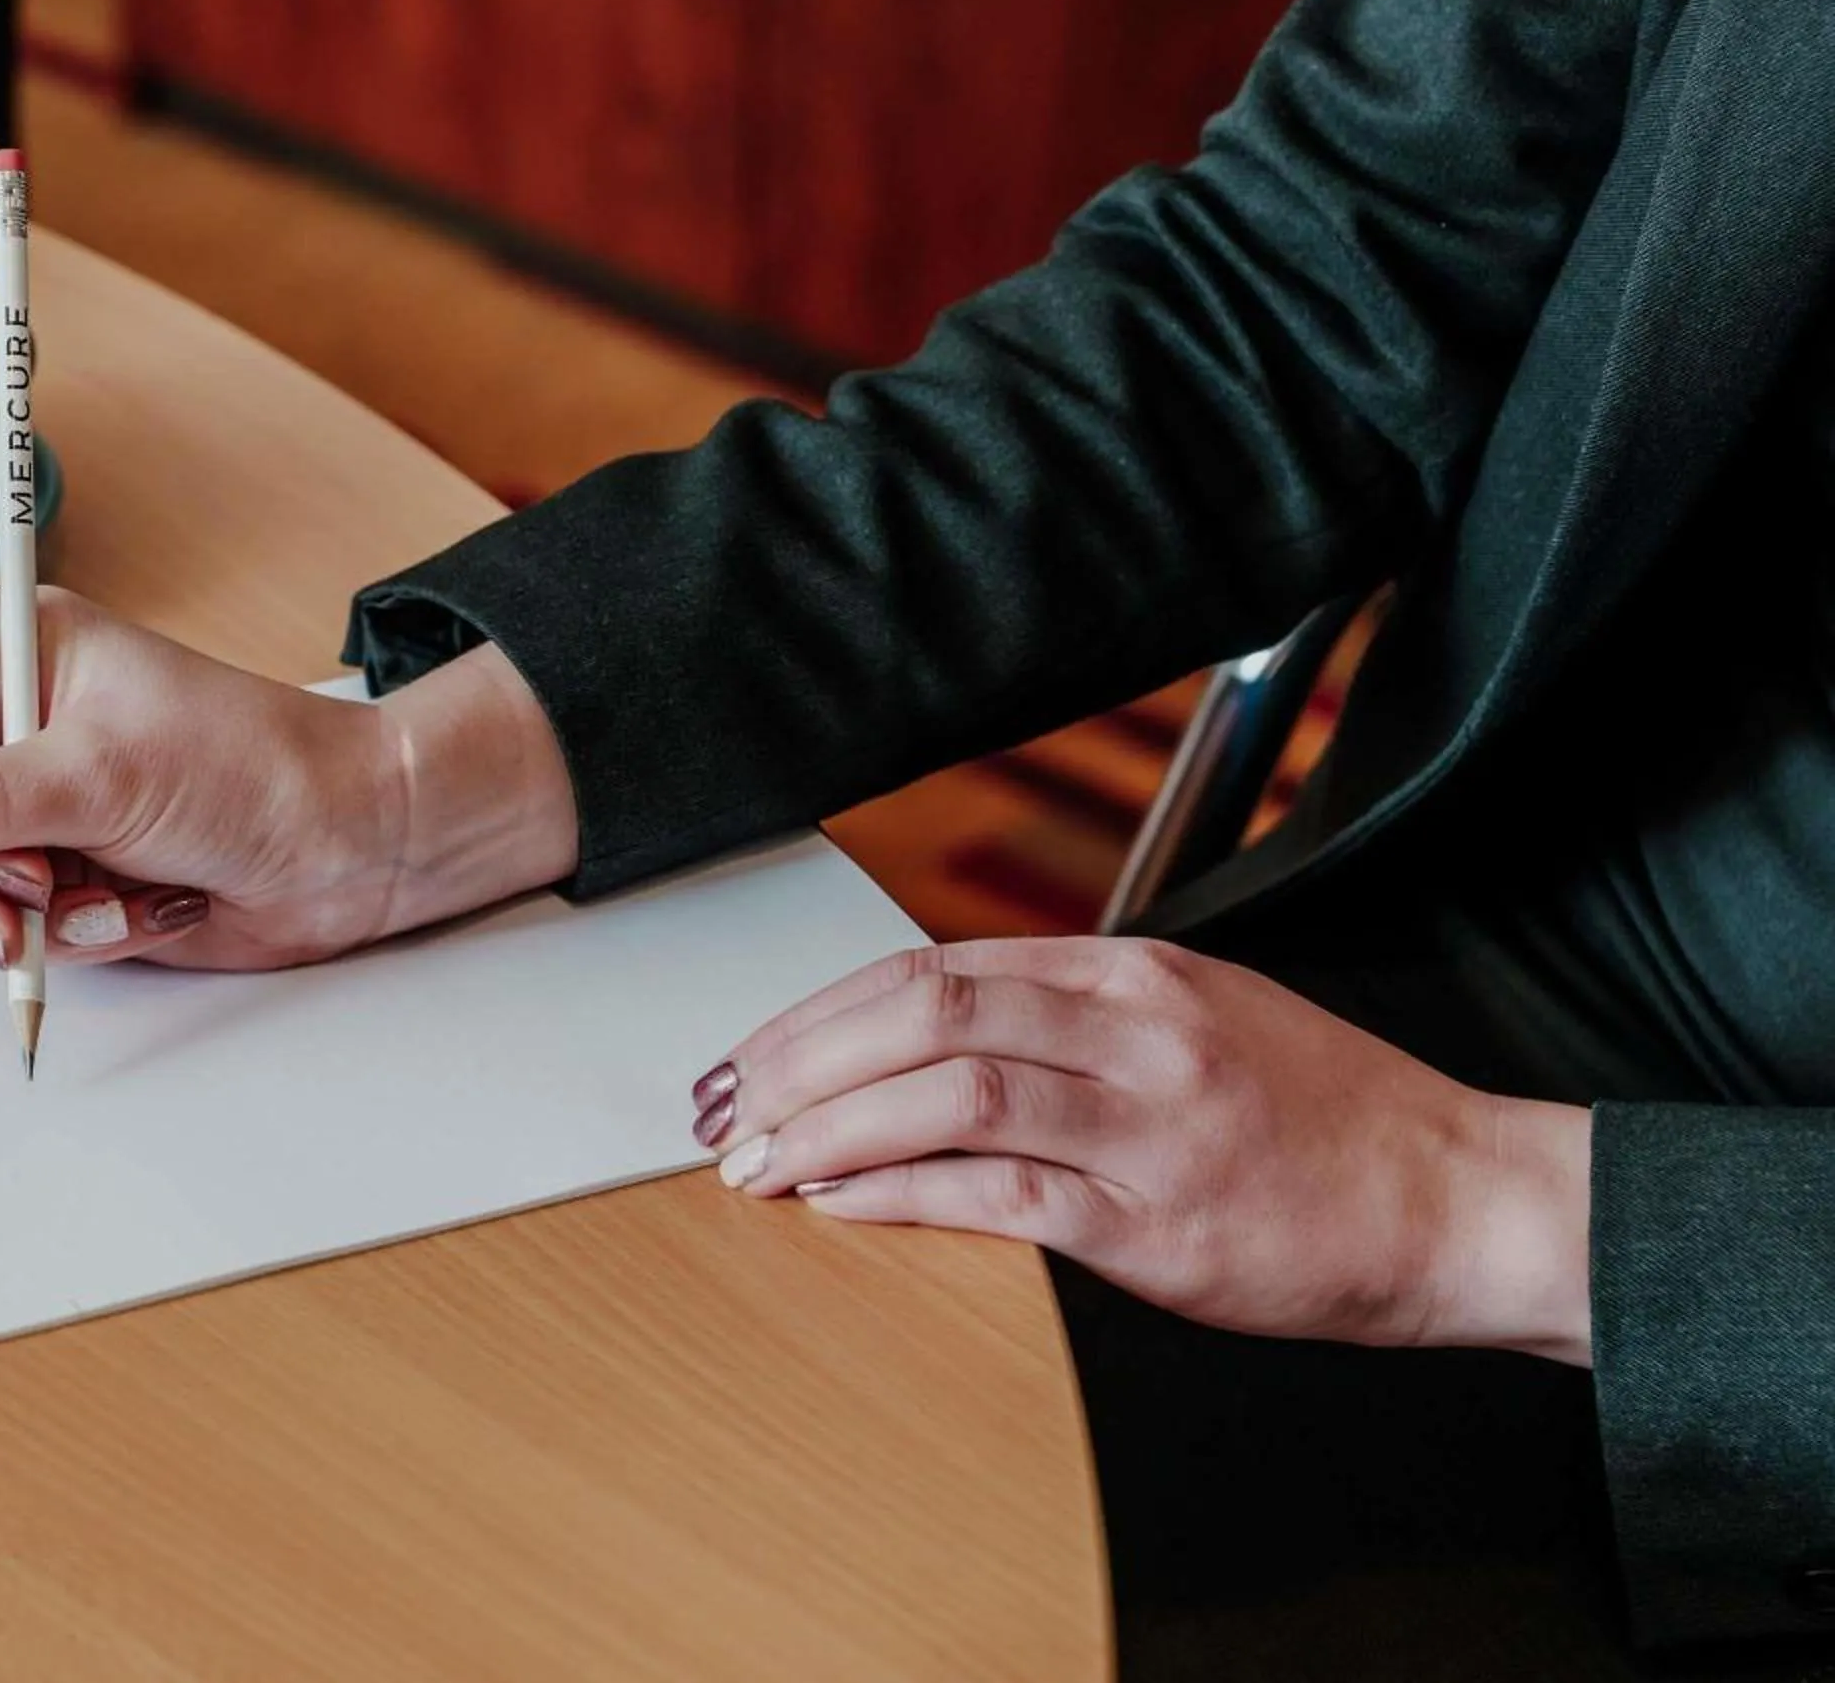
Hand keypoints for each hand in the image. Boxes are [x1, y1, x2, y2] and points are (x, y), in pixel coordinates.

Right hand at [0, 589, 579, 972]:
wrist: (353, 846)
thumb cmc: (251, 767)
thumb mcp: (96, 774)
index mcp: (7, 654)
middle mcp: (7, 726)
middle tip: (31, 897)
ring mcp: (32, 808)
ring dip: (25, 915)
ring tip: (100, 899)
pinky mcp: (63, 876)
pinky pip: (12, 931)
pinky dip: (71, 936)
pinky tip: (137, 908)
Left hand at [694, 936, 1592, 1361]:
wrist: (1460, 1200)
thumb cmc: (1326, 1118)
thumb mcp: (1200, 1019)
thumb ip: (1073, 1017)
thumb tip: (929, 1036)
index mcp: (1132, 971)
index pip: (934, 965)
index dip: (821, 1010)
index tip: (751, 1054)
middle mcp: (1133, 1028)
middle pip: (921, 1008)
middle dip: (798, 1058)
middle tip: (726, 1108)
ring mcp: (1150, 1122)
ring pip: (947, 1089)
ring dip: (829, 1126)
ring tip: (760, 1163)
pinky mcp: (1163, 1222)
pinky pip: (1002, 1193)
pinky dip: (901, 1192)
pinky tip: (841, 1203)